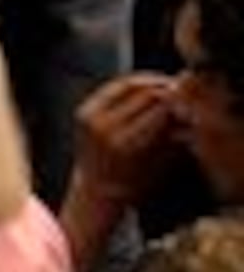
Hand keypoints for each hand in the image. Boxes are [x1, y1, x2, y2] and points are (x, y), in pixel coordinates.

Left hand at [73, 73, 179, 206]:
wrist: (96, 189)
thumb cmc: (134, 184)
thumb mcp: (160, 164)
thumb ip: (172, 138)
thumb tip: (188, 114)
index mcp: (125, 141)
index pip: (156, 108)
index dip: (175, 100)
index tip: (189, 98)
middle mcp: (105, 125)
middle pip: (140, 92)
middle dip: (163, 88)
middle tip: (179, 87)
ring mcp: (90, 116)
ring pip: (123, 85)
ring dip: (147, 81)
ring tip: (165, 83)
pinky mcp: (82, 111)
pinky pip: (109, 89)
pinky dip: (129, 85)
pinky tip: (144, 86)